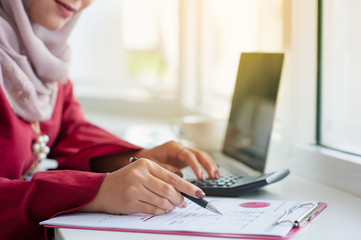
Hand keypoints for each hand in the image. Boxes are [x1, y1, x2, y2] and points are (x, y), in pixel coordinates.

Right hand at [80, 158, 205, 214]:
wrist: (101, 189)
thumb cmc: (126, 180)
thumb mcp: (142, 172)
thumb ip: (161, 178)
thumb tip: (183, 192)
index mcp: (146, 164)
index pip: (173, 177)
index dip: (188, 186)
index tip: (199, 193)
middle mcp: (140, 175)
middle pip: (169, 190)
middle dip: (179, 199)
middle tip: (183, 203)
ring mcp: (134, 189)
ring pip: (162, 201)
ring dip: (170, 206)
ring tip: (172, 206)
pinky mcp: (130, 202)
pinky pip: (153, 210)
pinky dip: (161, 211)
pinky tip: (162, 210)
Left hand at [134, 141, 219, 179]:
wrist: (142, 158)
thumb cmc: (146, 161)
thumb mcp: (153, 165)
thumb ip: (166, 170)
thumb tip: (180, 176)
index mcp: (172, 147)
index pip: (188, 155)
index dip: (196, 166)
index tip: (201, 177)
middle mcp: (180, 147)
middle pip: (198, 153)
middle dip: (207, 164)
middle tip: (213, 176)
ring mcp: (183, 152)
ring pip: (200, 155)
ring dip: (209, 164)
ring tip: (216, 175)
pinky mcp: (184, 158)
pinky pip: (198, 160)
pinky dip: (206, 165)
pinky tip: (213, 171)